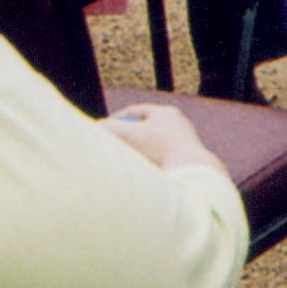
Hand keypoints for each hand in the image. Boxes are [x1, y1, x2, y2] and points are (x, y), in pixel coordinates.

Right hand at [102, 102, 224, 178]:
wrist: (192, 173)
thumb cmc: (160, 151)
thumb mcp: (130, 136)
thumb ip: (109, 129)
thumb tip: (94, 127)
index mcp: (167, 113)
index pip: (136, 112)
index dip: (117, 120)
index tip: (103, 131)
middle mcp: (177, 126)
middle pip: (144, 129)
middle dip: (126, 138)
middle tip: (111, 148)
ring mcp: (182, 144)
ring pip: (153, 147)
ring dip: (137, 154)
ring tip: (126, 164)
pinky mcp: (184, 161)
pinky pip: (161, 161)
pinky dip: (149, 166)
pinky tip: (142, 175)